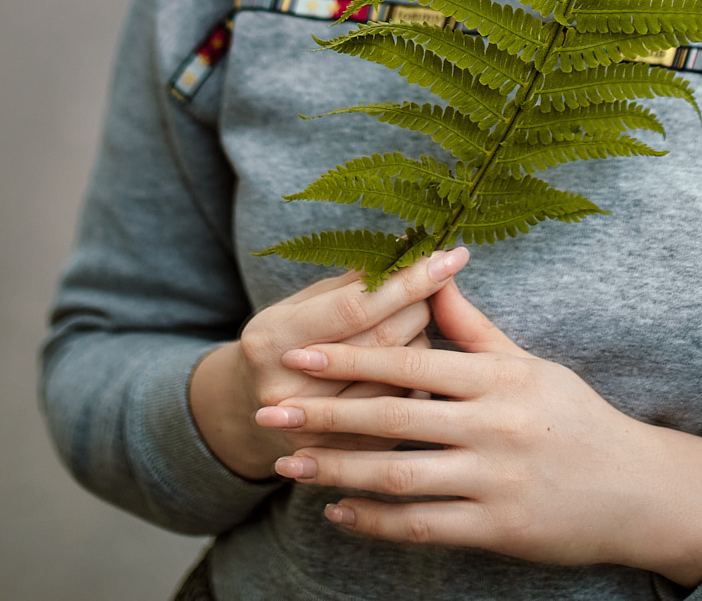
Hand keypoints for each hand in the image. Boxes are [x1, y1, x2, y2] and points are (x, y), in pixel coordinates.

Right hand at [189, 248, 467, 479]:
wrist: (251, 412)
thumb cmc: (289, 341)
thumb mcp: (304, 304)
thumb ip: (355, 280)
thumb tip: (412, 246)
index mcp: (272, 339)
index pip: (355, 307)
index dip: (408, 281)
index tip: (450, 255)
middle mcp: (288, 390)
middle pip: (384, 341)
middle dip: (420, 306)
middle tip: (433, 283)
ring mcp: (314, 430)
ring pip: (402, 377)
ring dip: (421, 343)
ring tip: (411, 324)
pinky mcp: (343, 455)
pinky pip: (403, 409)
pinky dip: (417, 381)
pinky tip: (410, 366)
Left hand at [255, 277, 701, 587]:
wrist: (637, 490)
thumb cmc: (578, 420)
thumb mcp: (531, 366)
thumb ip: (475, 331)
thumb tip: (435, 280)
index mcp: (499, 378)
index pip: (412, 362)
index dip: (350, 357)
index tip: (299, 354)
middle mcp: (495, 426)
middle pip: (394, 418)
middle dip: (326, 413)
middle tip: (269, 410)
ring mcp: (496, 480)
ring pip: (399, 475)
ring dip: (337, 470)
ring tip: (288, 463)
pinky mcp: (498, 529)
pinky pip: (423, 526)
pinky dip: (375, 521)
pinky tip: (338, 512)